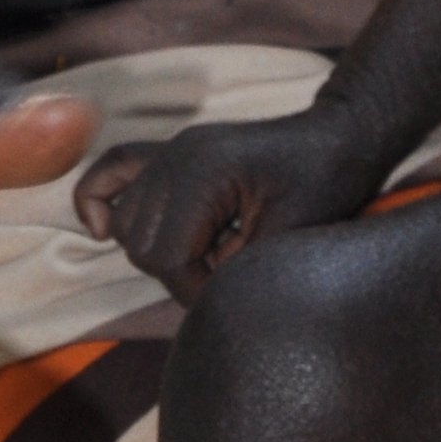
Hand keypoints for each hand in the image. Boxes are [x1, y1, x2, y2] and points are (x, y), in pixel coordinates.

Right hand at [73, 101, 386, 302]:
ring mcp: (171, 151)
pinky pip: (113, 169)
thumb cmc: (325, 184)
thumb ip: (237, 274)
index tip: (231, 294)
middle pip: (139, 242)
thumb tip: (198, 303)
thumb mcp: (289, 239)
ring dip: (157, 249)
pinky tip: (101, 229)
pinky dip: (99, 198)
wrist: (341, 138)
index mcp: (203, 172)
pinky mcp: (173, 153)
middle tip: (224, 276)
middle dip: (177, 273)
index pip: (164, 257)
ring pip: (125, 221)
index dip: (194, 290)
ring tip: (208, 254)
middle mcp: (176, 156)